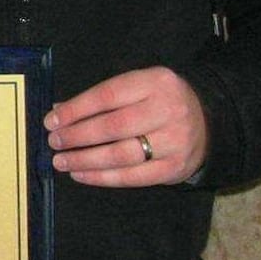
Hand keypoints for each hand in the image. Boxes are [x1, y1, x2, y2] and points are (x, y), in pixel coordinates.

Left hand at [45, 66, 206, 184]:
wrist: (209, 121)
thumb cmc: (159, 101)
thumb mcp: (137, 86)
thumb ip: (101, 97)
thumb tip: (58, 112)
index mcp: (155, 82)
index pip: (107, 95)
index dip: (75, 110)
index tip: (51, 121)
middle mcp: (168, 110)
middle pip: (113, 126)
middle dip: (77, 136)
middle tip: (54, 142)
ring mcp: (175, 141)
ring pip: (121, 155)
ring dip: (85, 160)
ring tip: (61, 161)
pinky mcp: (175, 168)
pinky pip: (134, 177)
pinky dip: (103, 178)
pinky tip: (81, 175)